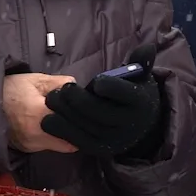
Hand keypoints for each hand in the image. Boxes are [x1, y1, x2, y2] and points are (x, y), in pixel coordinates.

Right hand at [3, 74, 78, 152]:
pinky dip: (53, 138)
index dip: (85, 121)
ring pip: (61, 145)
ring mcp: (31, 145)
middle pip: (71, 141)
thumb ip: (60, 83)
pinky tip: (52, 126)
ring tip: (66, 121)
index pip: (75, 126)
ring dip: (66, 135)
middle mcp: (37, 135)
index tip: (89, 114)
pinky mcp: (26, 149)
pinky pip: (48, 146)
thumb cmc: (9, 89)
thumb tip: (78, 88)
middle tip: (81, 120)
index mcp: (42, 115)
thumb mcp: (36, 80)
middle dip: (79, 131)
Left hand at [42, 72, 163, 157]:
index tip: (96, 82)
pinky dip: (62, 130)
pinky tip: (49, 120)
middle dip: (76, 99)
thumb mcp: (143, 76)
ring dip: (64, 113)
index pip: (120, 92)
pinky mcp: (99, 148)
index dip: (105, 86)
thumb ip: (141, 61)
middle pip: (97, 110)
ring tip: (51, 100)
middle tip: (62, 90)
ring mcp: (113, 139)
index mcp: (140, 102)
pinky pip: (77, 140)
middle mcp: (129, 124)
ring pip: (85, 125)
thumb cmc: (136, 95)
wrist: (140, 124)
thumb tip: (147, 47)